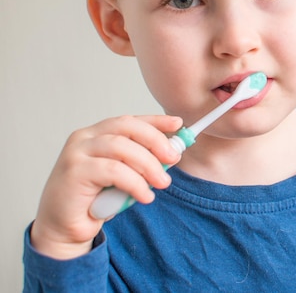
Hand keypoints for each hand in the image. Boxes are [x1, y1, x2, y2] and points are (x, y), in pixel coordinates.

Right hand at [30, 115, 182, 258]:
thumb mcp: (123, 176)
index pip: (130, 121)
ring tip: (162, 182)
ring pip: (121, 147)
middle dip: (155, 140)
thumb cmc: (94, 201)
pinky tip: (145, 195)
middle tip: (173, 158)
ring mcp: (76, 152)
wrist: (64, 228)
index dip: (155, 121)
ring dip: (148, 164)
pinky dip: (135, 182)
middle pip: (127, 127)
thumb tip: (171, 152)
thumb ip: (139, 162)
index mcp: (97, 134)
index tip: (178, 124)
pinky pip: (114, 171)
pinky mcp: (74, 171)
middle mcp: (84, 138)